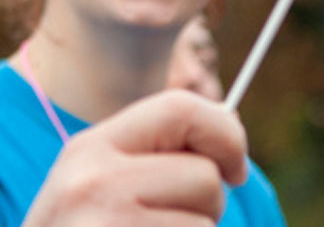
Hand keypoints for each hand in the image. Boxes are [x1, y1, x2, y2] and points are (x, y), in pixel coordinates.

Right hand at [23, 90, 248, 225]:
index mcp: (88, 150)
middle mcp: (94, 183)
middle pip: (205, 176)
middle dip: (206, 207)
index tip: (234, 168)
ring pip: (206, 226)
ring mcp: (110, 226)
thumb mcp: (95, 188)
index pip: (180, 109)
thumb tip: (231, 131)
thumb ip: (152, 158)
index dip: (224, 135)